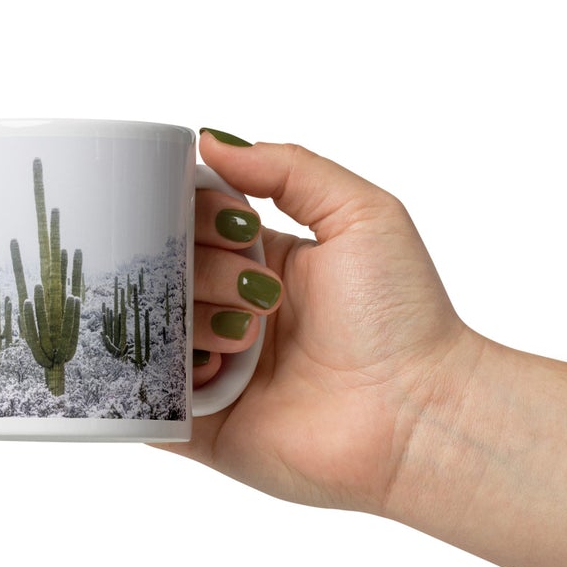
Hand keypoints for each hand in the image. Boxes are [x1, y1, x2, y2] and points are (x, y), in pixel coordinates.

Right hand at [178, 132, 478, 514]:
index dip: (196, 215)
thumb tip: (209, 141)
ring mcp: (213, 370)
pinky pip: (145, 396)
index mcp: (260, 264)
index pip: (192, 223)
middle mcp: (229, 313)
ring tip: (245, 341)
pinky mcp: (200, 425)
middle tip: (259, 293)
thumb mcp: (362, 214)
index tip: (234, 227)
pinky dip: (161, 375)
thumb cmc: (403, 319)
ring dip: (190, 321)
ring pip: (153, 326)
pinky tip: (212, 371)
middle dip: (202, 270)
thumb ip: (289, 168)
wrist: (420, 417)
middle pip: (167, 270)